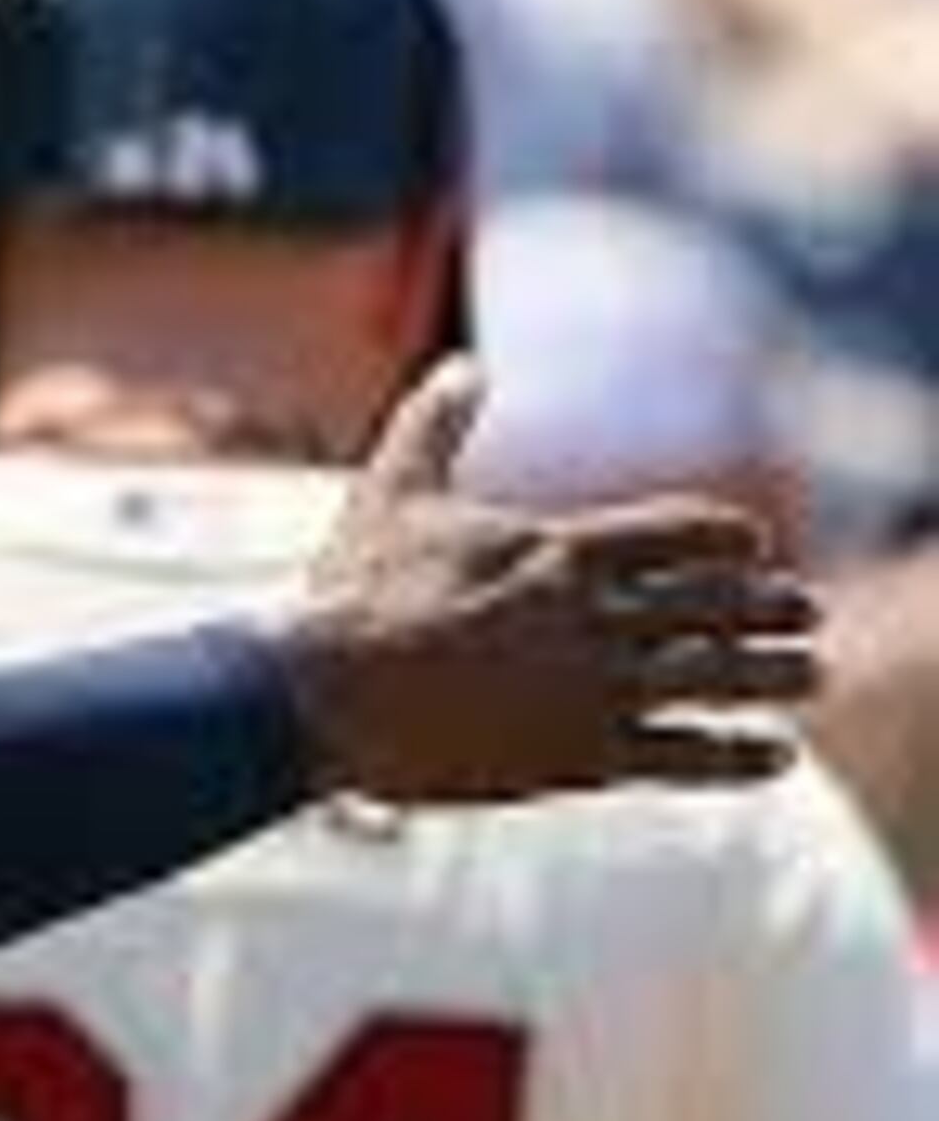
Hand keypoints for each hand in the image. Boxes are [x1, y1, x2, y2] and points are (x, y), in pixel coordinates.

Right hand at [284, 359, 819, 801]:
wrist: (315, 697)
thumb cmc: (349, 595)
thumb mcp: (391, 493)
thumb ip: (436, 424)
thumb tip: (461, 363)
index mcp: (561, 550)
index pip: (693, 533)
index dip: (736, 542)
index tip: (754, 553)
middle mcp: (591, 616)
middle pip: (727, 603)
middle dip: (776, 606)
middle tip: (804, 614)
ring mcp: (590, 689)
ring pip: (724, 676)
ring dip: (778, 673)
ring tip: (805, 673)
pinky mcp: (578, 757)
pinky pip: (688, 754)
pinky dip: (742, 754)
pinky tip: (774, 753)